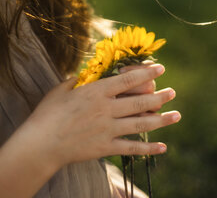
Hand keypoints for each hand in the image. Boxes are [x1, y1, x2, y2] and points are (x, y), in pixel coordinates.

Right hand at [19, 64, 180, 170]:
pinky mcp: (106, 148)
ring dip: (161, 120)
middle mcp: (107, 109)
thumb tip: (84, 73)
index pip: (128, 80)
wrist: (40, 145)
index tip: (161, 68)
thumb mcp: (60, 90)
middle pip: (140, 102)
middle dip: (160, 96)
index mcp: (96, 92)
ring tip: (176, 115)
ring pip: (141, 124)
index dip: (147, 74)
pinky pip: (132, 148)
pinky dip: (148, 148)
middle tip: (173, 92)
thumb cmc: (47, 115)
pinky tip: (163, 147)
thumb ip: (76, 80)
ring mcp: (108, 130)